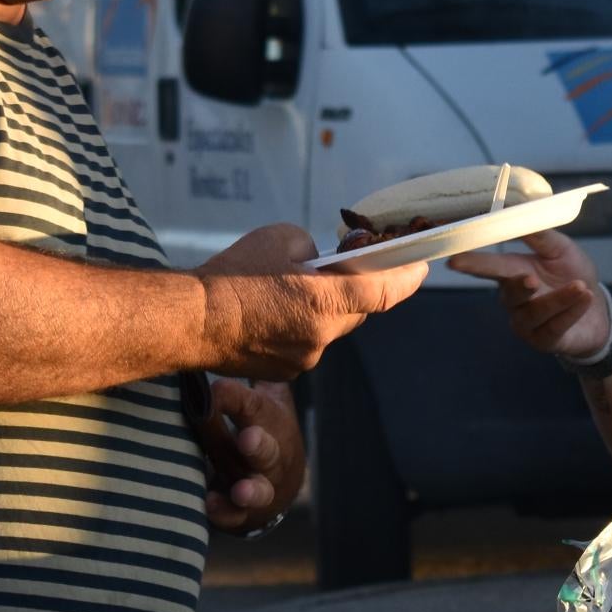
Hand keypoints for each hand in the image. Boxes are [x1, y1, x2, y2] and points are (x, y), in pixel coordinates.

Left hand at [193, 376, 304, 531]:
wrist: (284, 480)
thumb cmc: (265, 427)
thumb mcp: (267, 398)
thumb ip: (257, 369)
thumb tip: (248, 319)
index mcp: (266, 420)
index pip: (254, 407)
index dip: (237, 402)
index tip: (216, 391)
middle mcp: (268, 452)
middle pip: (267, 448)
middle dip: (258, 444)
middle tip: (247, 439)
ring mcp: (260, 484)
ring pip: (259, 487)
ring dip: (251, 488)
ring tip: (242, 489)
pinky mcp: (246, 512)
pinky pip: (236, 517)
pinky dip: (225, 513)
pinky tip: (211, 506)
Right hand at [199, 227, 427, 380]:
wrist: (190, 321)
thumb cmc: (232, 275)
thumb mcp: (280, 238)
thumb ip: (313, 251)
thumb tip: (319, 263)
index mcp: (325, 301)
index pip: (384, 292)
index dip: (407, 278)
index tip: (420, 266)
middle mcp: (322, 336)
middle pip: (357, 310)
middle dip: (357, 289)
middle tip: (347, 268)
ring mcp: (305, 358)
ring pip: (330, 329)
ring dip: (323, 310)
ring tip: (293, 290)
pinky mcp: (286, 372)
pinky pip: (307, 344)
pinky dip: (301, 327)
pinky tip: (273, 313)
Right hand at [447, 227, 609, 361]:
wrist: (597, 311)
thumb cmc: (572, 275)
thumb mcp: (560, 249)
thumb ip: (540, 234)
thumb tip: (518, 212)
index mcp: (513, 272)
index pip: (490, 267)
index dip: (472, 264)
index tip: (454, 260)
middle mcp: (514, 300)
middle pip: (509, 294)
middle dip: (518, 287)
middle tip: (531, 279)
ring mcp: (527, 323)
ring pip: (535, 313)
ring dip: (558, 299)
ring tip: (580, 286)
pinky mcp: (544, 340)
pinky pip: (554, 327)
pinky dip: (571, 311)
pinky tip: (585, 298)